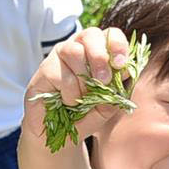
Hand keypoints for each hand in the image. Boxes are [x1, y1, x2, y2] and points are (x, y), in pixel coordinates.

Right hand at [21, 26, 131, 147]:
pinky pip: (61, 75)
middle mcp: (79, 46)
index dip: (118, 45)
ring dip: (84, 79)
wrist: (59, 133)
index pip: (111, 35)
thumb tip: (124, 75)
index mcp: (99, 51)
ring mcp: (60, 55)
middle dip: (100, 57)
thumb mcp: (107, 107)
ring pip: (75, 52)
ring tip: (83, 99)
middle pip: (91, 34)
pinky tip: (67, 102)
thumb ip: (118, 92)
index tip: (121, 65)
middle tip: (104, 81)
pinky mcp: (45, 67)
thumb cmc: (85, 115)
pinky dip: (70, 94)